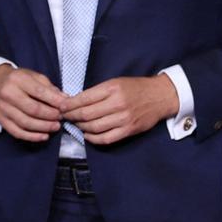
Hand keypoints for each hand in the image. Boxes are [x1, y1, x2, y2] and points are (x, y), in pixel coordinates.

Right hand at [0, 65, 64, 141]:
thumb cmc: (18, 79)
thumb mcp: (33, 76)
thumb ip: (49, 87)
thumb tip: (64, 99)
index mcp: (18, 79)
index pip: (39, 92)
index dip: (55, 101)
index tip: (66, 106)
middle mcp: (8, 94)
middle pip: (33, 109)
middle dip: (50, 115)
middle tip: (61, 117)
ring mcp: (3, 109)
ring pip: (26, 123)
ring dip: (44, 127)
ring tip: (55, 127)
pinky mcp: (1, 120)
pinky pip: (17, 132)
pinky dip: (32, 137)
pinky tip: (44, 136)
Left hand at [59, 74, 178, 144]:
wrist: (160, 96)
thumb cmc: (136, 87)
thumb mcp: (116, 82)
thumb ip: (98, 92)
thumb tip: (75, 101)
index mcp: (112, 88)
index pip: (84, 98)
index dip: (69, 105)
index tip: (61, 107)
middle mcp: (117, 104)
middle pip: (86, 114)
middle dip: (71, 116)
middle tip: (64, 117)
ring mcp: (123, 119)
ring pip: (94, 127)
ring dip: (80, 127)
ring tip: (75, 124)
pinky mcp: (128, 130)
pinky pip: (105, 138)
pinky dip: (93, 138)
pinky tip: (87, 135)